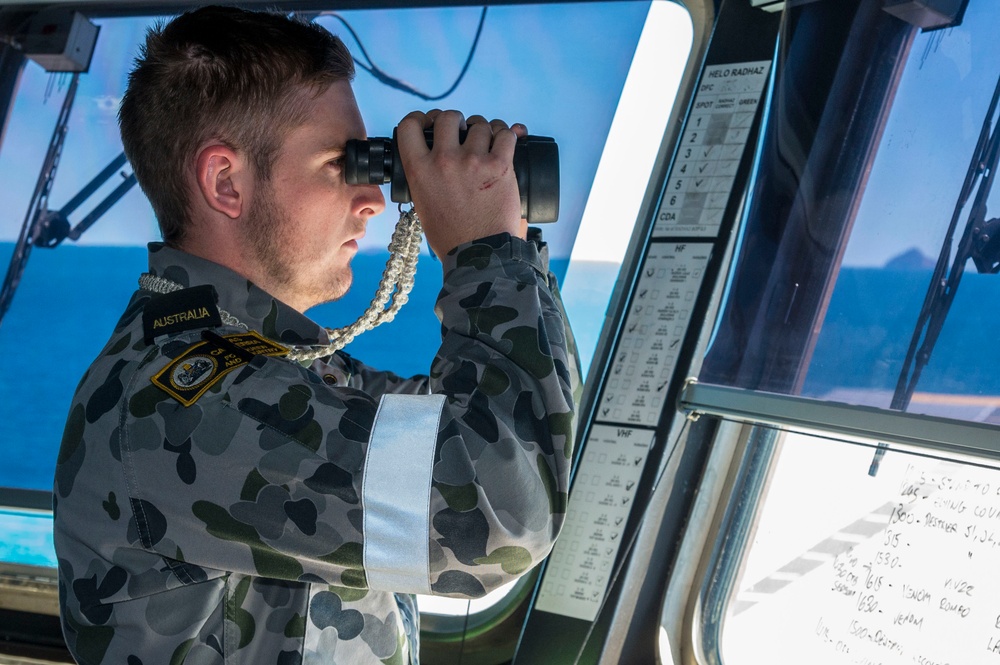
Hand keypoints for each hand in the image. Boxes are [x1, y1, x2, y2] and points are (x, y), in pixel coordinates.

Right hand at [396, 110, 527, 256]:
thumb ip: (426, 178)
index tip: (428, 123)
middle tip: (461, 132)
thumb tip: (439, 155)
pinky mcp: (500, 166)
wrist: (479, 256)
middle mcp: (443, 161)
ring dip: (482, 130)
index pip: (410, 125)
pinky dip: (506, 134)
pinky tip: (504, 140)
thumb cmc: (451, 236)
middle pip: (447, 117)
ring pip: (479, 125)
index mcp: (419, 170)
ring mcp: (473, 162)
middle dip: (455, 121)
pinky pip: (505, 134)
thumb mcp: (423, 204)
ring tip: (486, 142)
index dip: (420, 118)